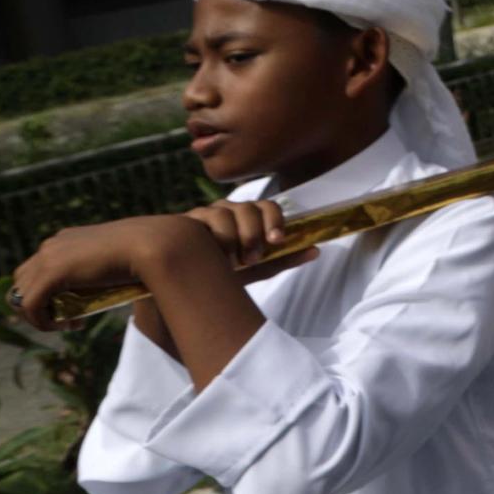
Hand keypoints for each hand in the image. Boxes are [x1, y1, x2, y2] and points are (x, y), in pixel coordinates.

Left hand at [11, 215, 216, 330]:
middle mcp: (51, 245)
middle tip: (68, 318)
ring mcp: (48, 257)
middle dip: (38, 304)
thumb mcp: (122, 258)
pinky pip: (29, 305)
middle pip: (22, 281)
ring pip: (20, 295)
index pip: (38, 268)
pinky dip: (43, 322)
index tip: (75, 307)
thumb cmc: (148, 251)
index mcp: (65, 239)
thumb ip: (109, 266)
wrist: (153, 245)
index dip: (48, 292)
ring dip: (40, 315)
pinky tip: (70, 325)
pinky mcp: (51, 273)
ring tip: (70, 324)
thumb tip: (125, 281)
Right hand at [179, 198, 318, 289]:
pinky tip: (215, 256)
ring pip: (227, 211)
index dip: (275, 220)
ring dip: (234, 236)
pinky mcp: (185, 220)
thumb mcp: (253, 270)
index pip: (267, 207)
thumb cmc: (217, 274)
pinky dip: (214, 236)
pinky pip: (204, 218)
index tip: (277, 241)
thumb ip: (280, 260)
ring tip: (232, 261)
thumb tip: (316, 250)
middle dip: (254, 232)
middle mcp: (227, 211)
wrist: (178, 287)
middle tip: (251, 258)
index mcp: (246, 219)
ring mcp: (205, 213)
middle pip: (249, 207)